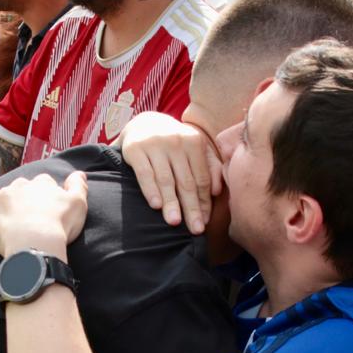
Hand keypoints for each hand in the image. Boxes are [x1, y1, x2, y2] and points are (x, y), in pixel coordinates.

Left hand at [0, 171, 89, 257]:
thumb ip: (78, 186)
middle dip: (22, 197)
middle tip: (28, 213)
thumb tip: (79, 173)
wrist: (36, 242)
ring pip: (0, 199)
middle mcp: (19, 187)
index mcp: (40, 184)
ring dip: (3, 206)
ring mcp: (1, 200)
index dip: (46, 194)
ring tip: (6, 219)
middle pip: (20, 188)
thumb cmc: (59, 224)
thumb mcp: (79, 203)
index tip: (48, 206)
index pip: (43, 183)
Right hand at [119, 111, 223, 233]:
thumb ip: (210, 167)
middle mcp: (177, 141)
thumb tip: (217, 191)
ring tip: (174, 222)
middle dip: (191, 207)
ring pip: (166, 179)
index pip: (201, 178)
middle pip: (186, 181)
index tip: (204, 222)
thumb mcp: (194, 149)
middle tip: (195, 229)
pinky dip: (150, 190)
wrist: (143, 124)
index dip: (204, 202)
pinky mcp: (135, 149)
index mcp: (195, 142)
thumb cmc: (174, 144)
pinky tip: (156, 205)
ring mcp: (155, 144)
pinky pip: (144, 173)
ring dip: (171, 202)